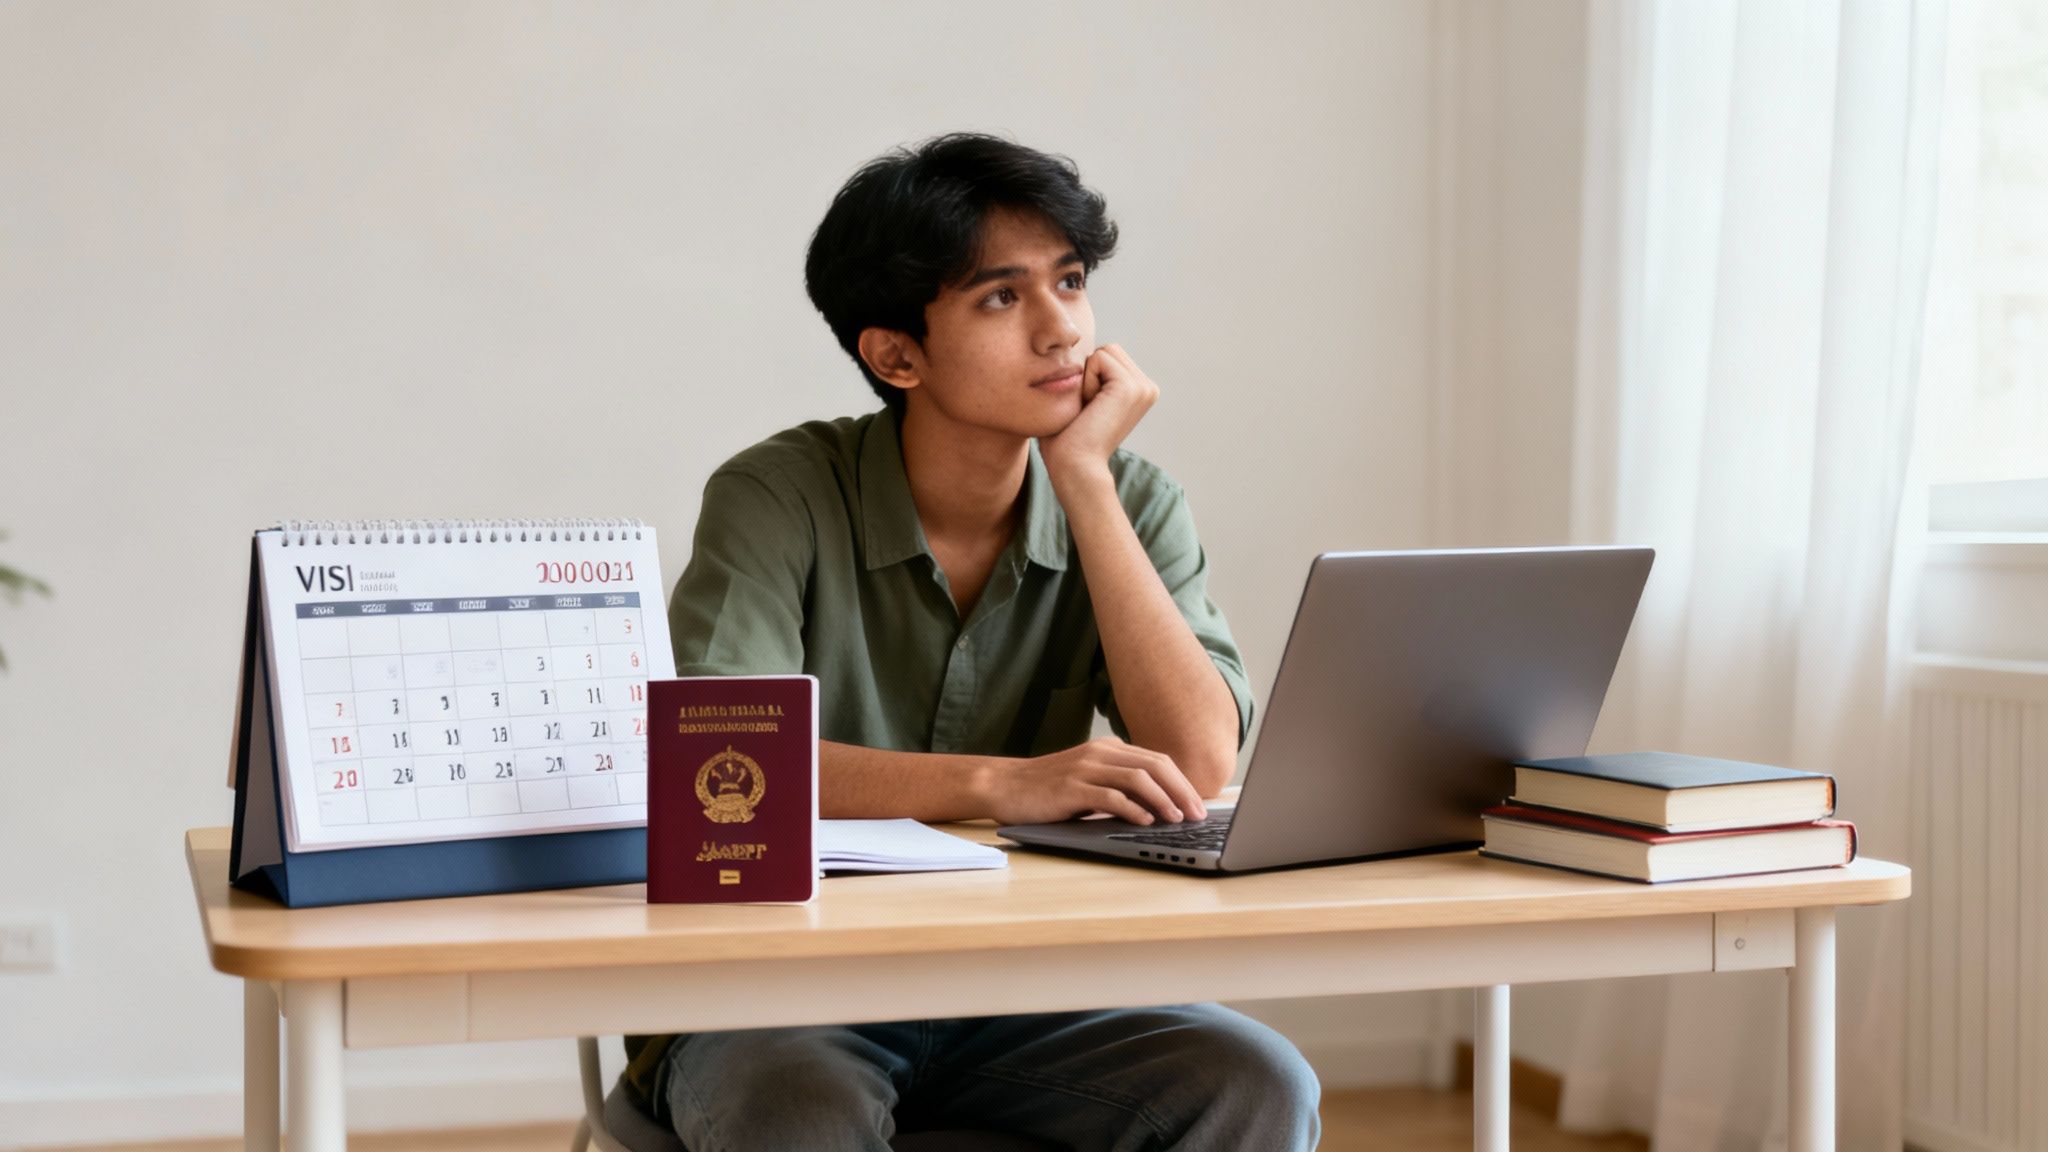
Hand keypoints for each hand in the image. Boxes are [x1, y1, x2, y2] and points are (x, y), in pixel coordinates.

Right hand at [979, 737, 1208, 825]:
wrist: (1005, 785)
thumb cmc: (1049, 789)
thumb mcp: (1089, 781)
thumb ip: (1119, 786)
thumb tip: (1159, 807)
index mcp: (1108, 749)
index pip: (1157, 760)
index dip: (1182, 782)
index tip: (1199, 804)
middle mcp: (1100, 753)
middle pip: (1154, 765)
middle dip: (1181, 790)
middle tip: (1198, 814)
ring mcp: (1085, 768)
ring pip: (1137, 778)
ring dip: (1162, 799)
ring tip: (1177, 819)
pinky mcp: (1071, 787)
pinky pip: (1109, 795)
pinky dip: (1132, 808)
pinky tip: (1145, 821)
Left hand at [1037, 344, 1157, 484]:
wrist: (1075, 467)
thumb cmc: (1068, 440)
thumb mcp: (1084, 400)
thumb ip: (1090, 375)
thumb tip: (1072, 348)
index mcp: (1140, 391)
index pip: (1108, 354)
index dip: (1088, 377)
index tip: (1089, 410)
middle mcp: (1147, 388)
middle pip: (1108, 349)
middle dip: (1089, 373)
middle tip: (1088, 409)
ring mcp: (1143, 387)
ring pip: (1104, 351)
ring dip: (1087, 377)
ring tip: (1089, 409)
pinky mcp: (1131, 387)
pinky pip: (1098, 358)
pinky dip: (1086, 381)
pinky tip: (1090, 408)